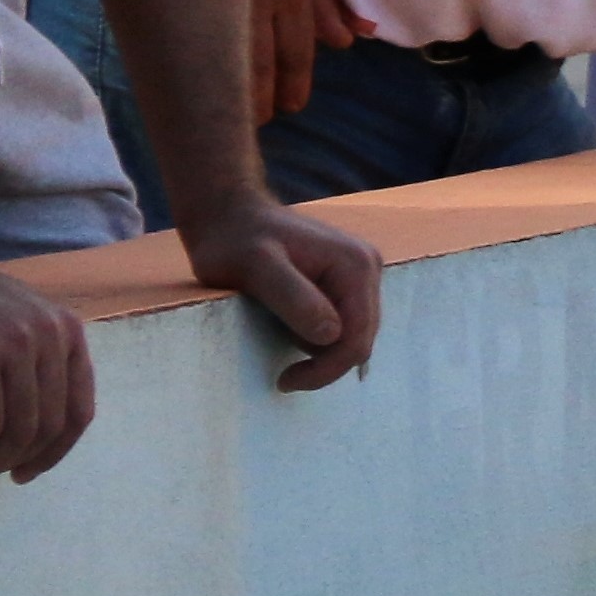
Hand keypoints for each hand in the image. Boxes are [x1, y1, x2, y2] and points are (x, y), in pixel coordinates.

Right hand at [0, 240, 92, 482]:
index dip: (57, 451)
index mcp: (69, 331)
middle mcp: (52, 336)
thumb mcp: (20, 322)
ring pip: (20, 429)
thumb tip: (48, 427)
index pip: (79, 411)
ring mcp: (17, 344)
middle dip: (21, 462)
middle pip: (51, 426)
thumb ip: (42, 360)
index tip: (29, 471)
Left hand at [177, 193, 381, 395]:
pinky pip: (343, 322)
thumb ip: (294, 298)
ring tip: (279, 339)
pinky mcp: (344, 280)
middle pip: (361, 338)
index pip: (357, 337)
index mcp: (355, 265)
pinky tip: (288, 326)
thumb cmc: (233, 240)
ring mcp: (359, 273)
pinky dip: (317, 336)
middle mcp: (367, 267)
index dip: (327, 369)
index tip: (285, 381)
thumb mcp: (255, 268)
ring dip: (321, 350)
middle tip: (283, 377)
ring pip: (353, 334)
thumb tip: (331, 335)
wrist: (228, 213)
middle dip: (325, 363)